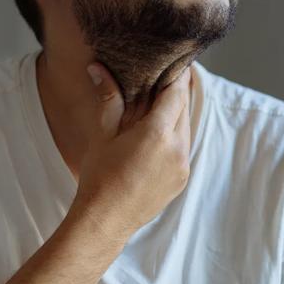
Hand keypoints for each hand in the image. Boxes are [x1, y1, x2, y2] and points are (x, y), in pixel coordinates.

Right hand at [69, 62, 192, 240]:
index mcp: (158, 134)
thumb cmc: (99, 177)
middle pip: (184, 108)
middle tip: (160, 80)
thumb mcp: (103, 134)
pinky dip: (174, 137)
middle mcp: (178, 149)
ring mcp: (183, 166)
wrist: (104, 221)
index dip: (177, 75)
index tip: (173, 62)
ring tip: (155, 107)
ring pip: (185, 128)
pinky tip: (155, 137)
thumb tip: (97, 67)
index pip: (177, 92)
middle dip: (174, 93)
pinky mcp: (182, 179)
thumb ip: (109, 98)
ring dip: (174, 115)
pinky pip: (183, 148)